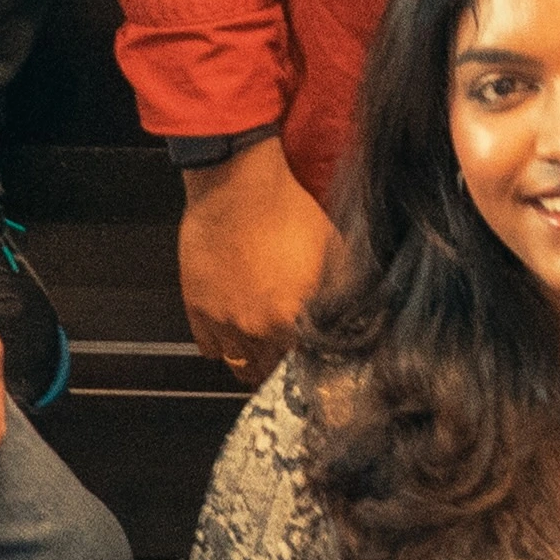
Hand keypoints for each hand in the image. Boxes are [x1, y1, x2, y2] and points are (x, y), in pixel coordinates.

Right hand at [180, 139, 334, 372]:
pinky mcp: (197, 309)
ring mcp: (224, 321)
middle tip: (286, 354)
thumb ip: (345, 290)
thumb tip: (361, 316)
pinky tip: (233, 331)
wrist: (237, 185)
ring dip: (252, 361)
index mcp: (293, 318)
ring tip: (261, 349)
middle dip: (281, 367)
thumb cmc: (286, 210)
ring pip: (239, 366)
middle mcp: (257, 329)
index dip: (310, 365)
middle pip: (270, 374)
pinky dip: (221, 345)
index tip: (312, 361)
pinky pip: (209, 349)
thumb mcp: (334, 248)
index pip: (304, 366)